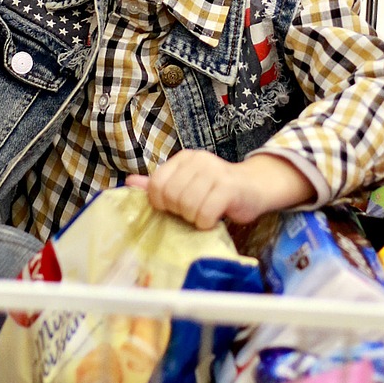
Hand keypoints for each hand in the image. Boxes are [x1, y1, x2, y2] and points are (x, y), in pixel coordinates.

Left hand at [126, 150, 313, 229]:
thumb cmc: (216, 190)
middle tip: (193, 213)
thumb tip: (129, 183)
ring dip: (194, 218)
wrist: (254, 188)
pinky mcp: (228, 188)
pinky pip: (205, 213)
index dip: (161, 203)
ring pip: (187, 206)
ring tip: (204, 215)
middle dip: (180, 212)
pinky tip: (213, 219)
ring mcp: (214, 172)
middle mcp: (198, 160)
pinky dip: (206, 223)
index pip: (156, 184)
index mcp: (184, 158)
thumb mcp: (186, 184)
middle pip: (171, 197)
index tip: (174, 208)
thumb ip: (159, 185)